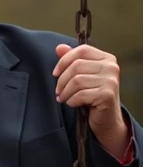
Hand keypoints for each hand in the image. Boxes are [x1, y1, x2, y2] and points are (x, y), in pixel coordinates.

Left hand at [54, 44, 128, 158]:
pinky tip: (73, 103)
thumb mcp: (82, 76)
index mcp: (106, 58)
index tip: (55, 73)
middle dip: (62, 80)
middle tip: (58, 91)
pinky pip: (80, 94)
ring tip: (64, 98)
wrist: (106, 119)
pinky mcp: (107, 94)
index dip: (64, 61)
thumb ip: (72, 61)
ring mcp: (111, 80)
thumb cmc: (92, 96)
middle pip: (76, 66)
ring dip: (65, 92)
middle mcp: (111, 67)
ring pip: (76, 80)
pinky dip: (71, 100)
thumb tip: (59, 47)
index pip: (81, 50)